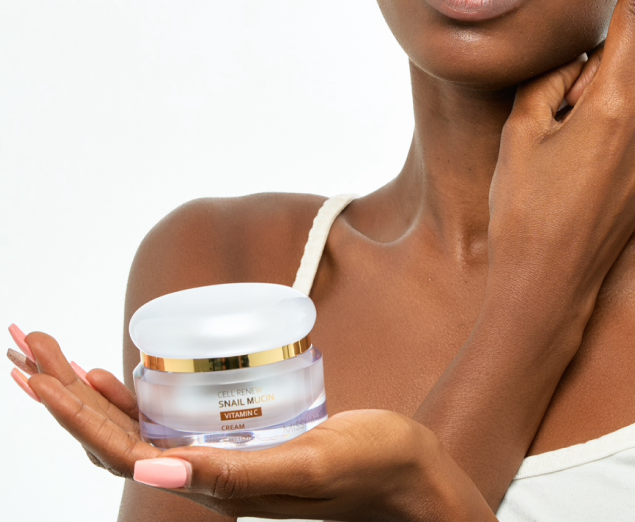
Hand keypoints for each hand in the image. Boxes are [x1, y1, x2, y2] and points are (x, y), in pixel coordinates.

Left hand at [10, 331, 496, 521]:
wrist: (405, 483)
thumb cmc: (367, 470)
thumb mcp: (307, 466)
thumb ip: (234, 475)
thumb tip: (150, 473)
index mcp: (207, 487)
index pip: (115, 444)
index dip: (67, 405)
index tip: (32, 363)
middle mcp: (199, 477)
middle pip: (108, 431)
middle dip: (59, 386)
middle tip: (23, 338)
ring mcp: (214, 461)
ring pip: (128, 428)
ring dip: (83, 392)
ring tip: (49, 356)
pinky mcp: (235, 445)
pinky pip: (163, 423)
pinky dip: (129, 398)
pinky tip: (120, 377)